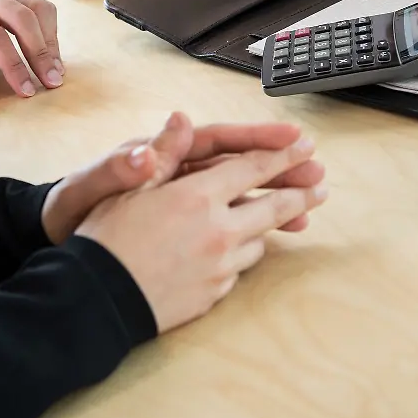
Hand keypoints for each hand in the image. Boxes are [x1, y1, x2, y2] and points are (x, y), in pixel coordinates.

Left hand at [0, 0, 65, 103]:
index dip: (14, 65)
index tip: (26, 90)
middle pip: (23, 19)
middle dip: (41, 53)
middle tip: (51, 81)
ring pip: (37, 8)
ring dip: (50, 41)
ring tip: (55, 69)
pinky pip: (40, 7)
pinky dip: (50, 30)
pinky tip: (50, 53)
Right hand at [74, 115, 328, 332]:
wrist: (96, 299)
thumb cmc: (105, 239)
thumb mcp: (127, 187)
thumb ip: (162, 153)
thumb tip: (181, 118)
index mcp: (198, 196)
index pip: (253, 168)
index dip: (283, 154)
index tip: (306, 146)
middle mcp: (218, 230)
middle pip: (274, 208)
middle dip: (301, 193)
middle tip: (320, 185)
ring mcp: (220, 266)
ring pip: (259, 241)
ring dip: (271, 226)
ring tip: (283, 219)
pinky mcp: (214, 293)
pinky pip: (239, 269)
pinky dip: (241, 255)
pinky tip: (237, 251)